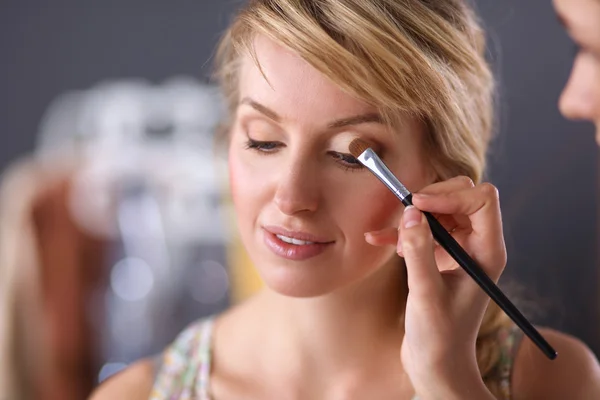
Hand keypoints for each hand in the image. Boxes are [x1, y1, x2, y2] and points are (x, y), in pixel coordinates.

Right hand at [365, 176, 505, 398]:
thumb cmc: (440, 337)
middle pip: (462, 198)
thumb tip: (411, 213)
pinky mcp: (440, 258)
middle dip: (430, 200)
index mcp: (486, 252)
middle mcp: (476, 246)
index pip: (481, 201)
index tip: (418, 205)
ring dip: (412, 218)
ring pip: (440, 211)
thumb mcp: (426, 293)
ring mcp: (459, 251)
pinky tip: (378, 239)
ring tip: (391, 237)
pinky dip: (401, 232)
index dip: (450, 196)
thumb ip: (419, 251)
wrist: (437, 364)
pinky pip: (423, 231)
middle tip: (405, 212)